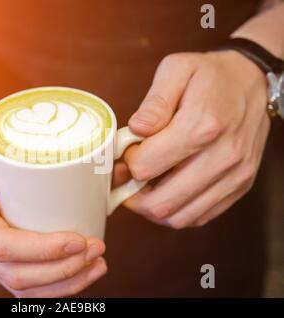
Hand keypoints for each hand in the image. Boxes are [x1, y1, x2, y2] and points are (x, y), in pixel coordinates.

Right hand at [0, 113, 106, 296]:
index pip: (3, 247)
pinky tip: (85, 272)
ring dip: (65, 281)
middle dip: (62, 268)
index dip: (43, 251)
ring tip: (97, 262)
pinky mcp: (6, 256)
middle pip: (17, 273)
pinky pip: (29, 284)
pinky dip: (59, 284)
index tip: (79, 240)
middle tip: (96, 249)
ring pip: (24, 285)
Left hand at [114, 51, 269, 228]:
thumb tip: (135, 131)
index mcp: (201, 125)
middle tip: (128, 178)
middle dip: (132, 195)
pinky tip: (168, 190)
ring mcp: (234, 175)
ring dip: (152, 208)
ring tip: (145, 186)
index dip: (128, 162)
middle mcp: (222, 156)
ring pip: (178, 217)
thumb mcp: (177, 69)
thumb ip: (154, 102)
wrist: (255, 82)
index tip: (129, 151)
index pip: (146, 166)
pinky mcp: (240, 187)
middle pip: (160, 202)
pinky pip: (198, 217)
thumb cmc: (211, 76)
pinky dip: (176, 211)